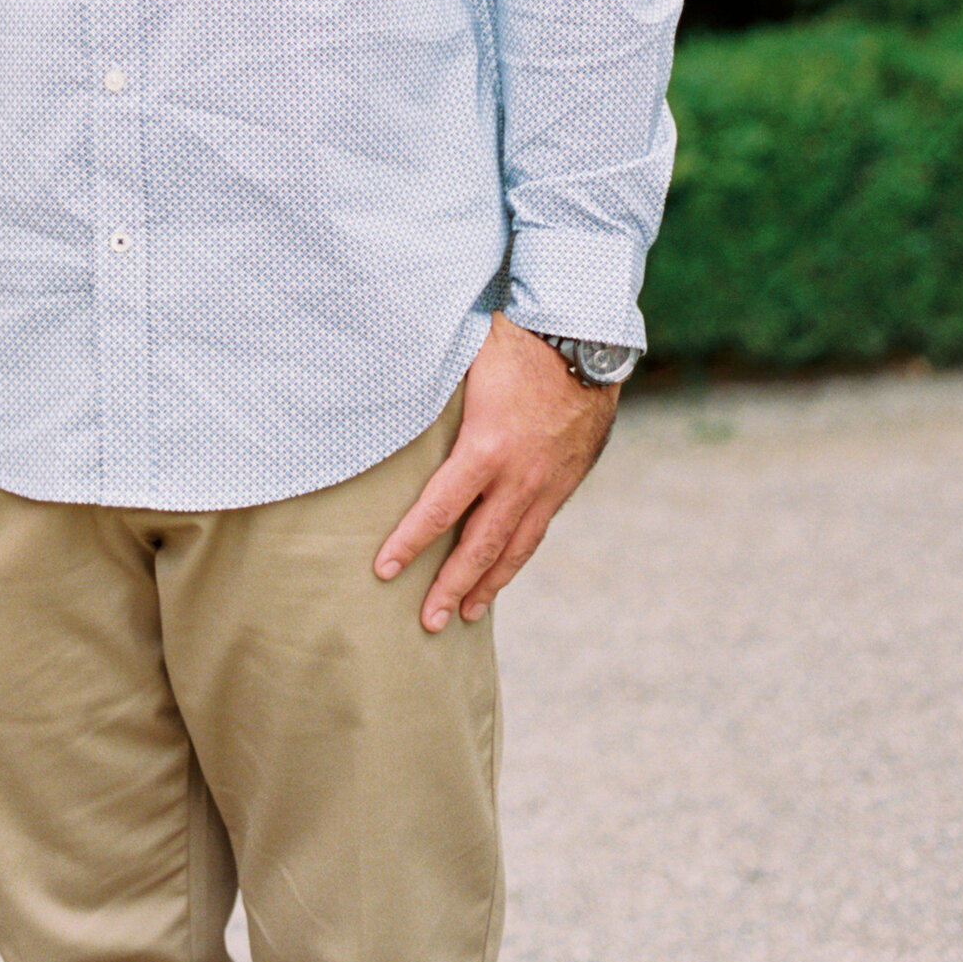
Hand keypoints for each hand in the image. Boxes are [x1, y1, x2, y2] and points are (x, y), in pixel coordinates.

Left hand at [373, 314, 617, 630]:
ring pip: (514, 547)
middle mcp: (519, 477)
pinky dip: (517, 556)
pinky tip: (503, 570)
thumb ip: (429, 395)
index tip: (384, 570)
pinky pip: (537, 529)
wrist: (584, 339)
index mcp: (487, 449)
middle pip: (479, 546)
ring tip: (465, 614)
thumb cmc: (514, 343)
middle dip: (450, 586)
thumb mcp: (462, 364)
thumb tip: (378, 394)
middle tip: (427, 622)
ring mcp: (547, 484)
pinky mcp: (566, 481)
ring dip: (488, 584)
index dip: (410, 543)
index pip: (439, 509)